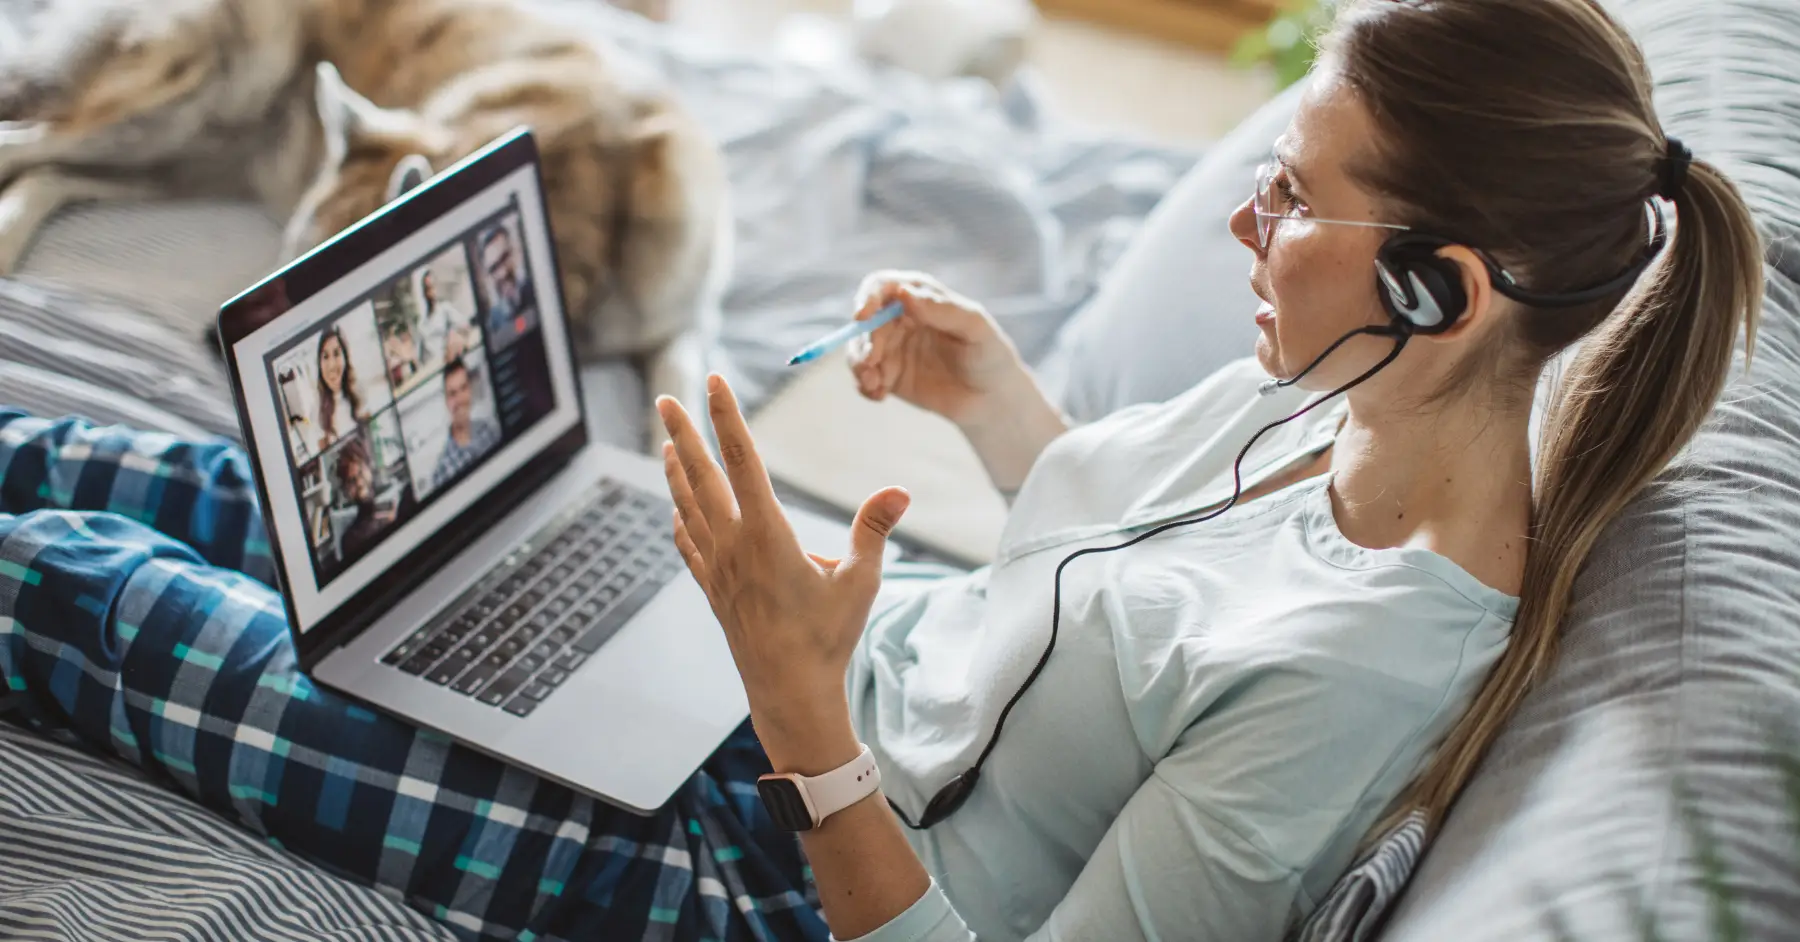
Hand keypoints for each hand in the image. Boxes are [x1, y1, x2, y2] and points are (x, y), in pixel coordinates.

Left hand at [658, 375, 910, 772]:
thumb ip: (873, 530)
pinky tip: (677, 507)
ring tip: (666, 442)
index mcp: (766, 533)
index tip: (713, 383)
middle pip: (701, 475)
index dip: (726, 417)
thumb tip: (900, 490)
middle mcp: (733, 544)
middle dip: (683, 432)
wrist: (788, 691)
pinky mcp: (714, 589)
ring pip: (688, 506)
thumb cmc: (827, 638)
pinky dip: (680, 517)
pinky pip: (690, 543)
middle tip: (667, 397)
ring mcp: (718, 567)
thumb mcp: (860, 581)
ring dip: (676, 471)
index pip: (742, 459)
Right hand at [848, 270, 1026, 427]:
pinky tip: (879, 396)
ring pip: (859, 349)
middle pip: (865, 321)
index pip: (882, 287)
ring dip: (859, 365)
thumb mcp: (976, 329)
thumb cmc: (990, 355)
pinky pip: (865, 377)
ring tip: (874, 384)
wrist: (993, 399)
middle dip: (863, 341)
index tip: (863, 316)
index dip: (868, 297)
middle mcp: (900, 319)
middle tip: (872, 363)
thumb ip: (944, 310)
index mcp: (920, 297)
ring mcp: (892, 348)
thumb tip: (905, 294)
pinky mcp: (889, 376)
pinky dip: (865, 386)